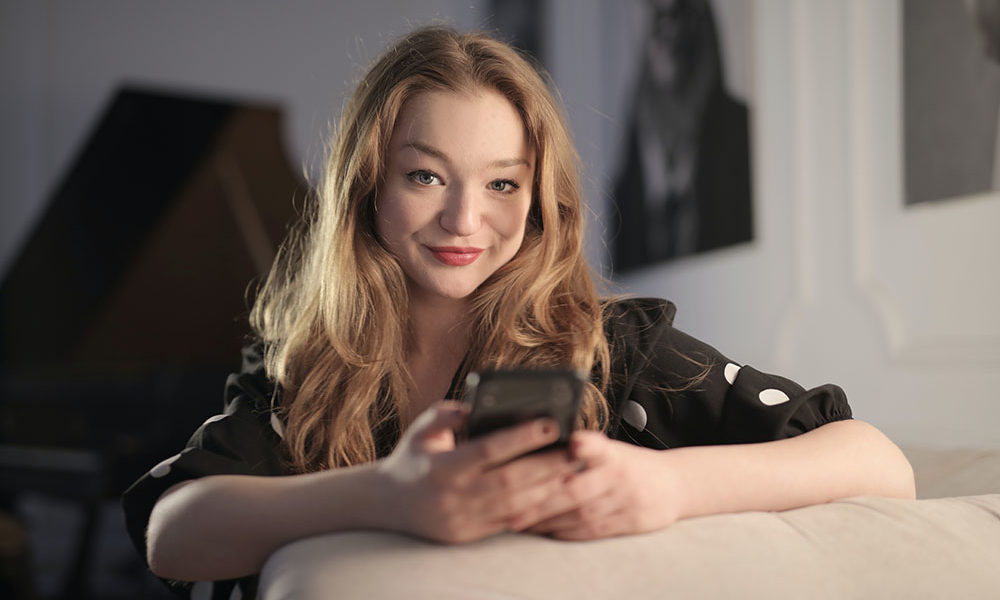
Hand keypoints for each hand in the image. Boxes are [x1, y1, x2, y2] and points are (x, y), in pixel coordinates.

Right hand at [375, 402, 580, 543]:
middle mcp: (453, 496)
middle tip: (574, 450)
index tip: (551, 423)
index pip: (489, 450)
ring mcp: (462, 520)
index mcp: (442, 466)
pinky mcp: (469, 536)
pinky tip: (553, 492)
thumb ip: (448, 413)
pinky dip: (534, 508)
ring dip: (547, 489)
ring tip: (571, 470)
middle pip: (510, 481)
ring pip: (515, 506)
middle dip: (547, 465)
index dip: (522, 437)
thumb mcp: (422, 428)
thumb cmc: (413, 456)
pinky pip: (508, 523)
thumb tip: (477, 406)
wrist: (387, 504)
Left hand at [512, 431, 682, 539]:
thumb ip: (585, 448)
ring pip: (581, 515)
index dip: (585, 447)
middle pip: (578, 491)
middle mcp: (620, 476)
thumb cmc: (631, 465)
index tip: (573, 444)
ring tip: (520, 521)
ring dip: (548, 520)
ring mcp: (627, 501)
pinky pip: (593, 531)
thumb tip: (543, 443)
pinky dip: (566, 531)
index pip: (598, 447)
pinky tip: (546, 530)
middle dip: (543, 501)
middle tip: (513, 506)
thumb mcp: (613, 449)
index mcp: (614, 453)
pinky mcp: (631, 521)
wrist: (675, 484)